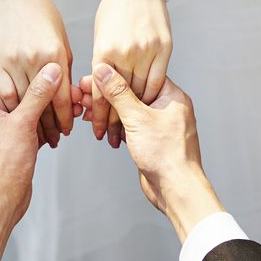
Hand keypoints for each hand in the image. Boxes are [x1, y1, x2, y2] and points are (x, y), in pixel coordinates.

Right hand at [0, 0, 73, 148]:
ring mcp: (14, 62)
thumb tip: (69, 95)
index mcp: (55, 55)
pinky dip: (12, 107)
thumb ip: (65, 69)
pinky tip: (18, 115)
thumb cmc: (42, 14)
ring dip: (30, 120)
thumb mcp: (62, 41)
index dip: (65, 118)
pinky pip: (5, 93)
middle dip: (50, 125)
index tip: (67, 129)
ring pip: (23, 102)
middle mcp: (35, 60)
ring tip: (37, 132)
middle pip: (42, 104)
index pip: (62, 97)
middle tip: (54, 138)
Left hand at [0, 63, 82, 260]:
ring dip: (49, 118)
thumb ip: (38, 95)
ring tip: (69, 116)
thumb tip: (51, 71)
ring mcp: (3, 136)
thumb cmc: (2, 167)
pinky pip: (32, 133)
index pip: (15, 84)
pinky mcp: (14, 150)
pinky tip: (60, 132)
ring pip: (30, 118)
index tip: (60, 78)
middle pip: (24, 100)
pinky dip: (46, 132)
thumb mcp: (23, 124)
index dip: (38, 81)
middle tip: (70, 98)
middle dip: (47, 101)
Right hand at [82, 64, 222, 241]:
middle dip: (107, 95)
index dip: (115, 75)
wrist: (176, 189)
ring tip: (86, 111)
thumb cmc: (167, 155)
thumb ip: (118, 93)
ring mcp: (161, 125)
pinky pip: (131, 127)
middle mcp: (169, 108)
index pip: (140, 75)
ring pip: (130, 111)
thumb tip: (104, 71)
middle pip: (133, 93)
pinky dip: (116, 126)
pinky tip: (99, 126)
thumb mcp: (137, 118)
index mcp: (172, 96)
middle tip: (84, 93)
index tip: (93, 75)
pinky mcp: (153, 140)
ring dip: (108, 112)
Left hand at [90, 0, 172, 147]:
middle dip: (116, 120)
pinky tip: (146, 106)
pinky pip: (158, 80)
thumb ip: (100, 63)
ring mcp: (147, 50)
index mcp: (103, 50)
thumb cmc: (114, 9)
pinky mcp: (165, 48)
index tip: (97, 131)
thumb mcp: (99, 36)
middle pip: (121, 97)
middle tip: (112, 137)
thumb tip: (97, 90)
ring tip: (129, 128)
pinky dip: (151, 95)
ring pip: (141, 92)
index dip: (99, 115)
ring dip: (135, 112)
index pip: (100, 92)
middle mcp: (125, 52)